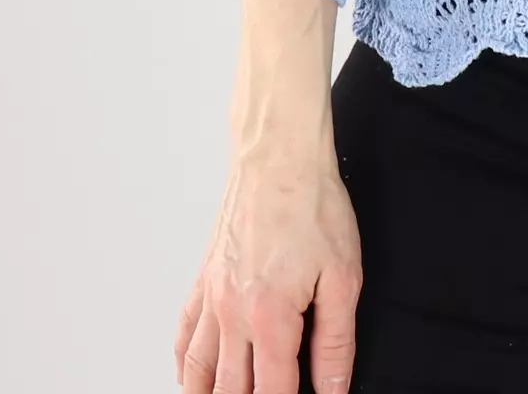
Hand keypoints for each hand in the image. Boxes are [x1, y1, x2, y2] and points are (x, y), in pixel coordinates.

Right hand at [175, 142, 362, 393]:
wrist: (279, 156)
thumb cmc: (312, 204)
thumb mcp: (343, 275)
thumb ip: (336, 340)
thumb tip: (335, 386)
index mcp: (269, 316)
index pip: (271, 393)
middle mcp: (232, 313)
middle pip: (229, 390)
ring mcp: (212, 298)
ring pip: (197, 372)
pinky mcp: (204, 281)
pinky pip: (184, 335)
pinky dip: (186, 365)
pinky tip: (194, 375)